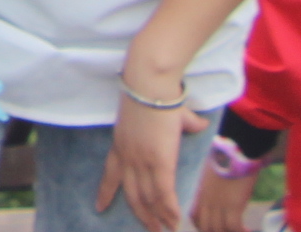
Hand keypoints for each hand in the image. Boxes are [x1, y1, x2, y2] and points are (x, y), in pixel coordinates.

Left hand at [90, 91, 207, 231]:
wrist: (151, 83)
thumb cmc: (155, 91)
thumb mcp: (158, 112)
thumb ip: (181, 121)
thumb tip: (200, 123)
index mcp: (121, 144)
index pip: (111, 174)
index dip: (106, 192)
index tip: (100, 206)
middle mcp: (128, 156)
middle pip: (131, 193)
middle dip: (140, 214)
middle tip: (149, 228)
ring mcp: (142, 160)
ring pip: (148, 198)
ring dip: (156, 216)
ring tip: (164, 229)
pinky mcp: (159, 161)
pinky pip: (164, 193)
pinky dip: (169, 208)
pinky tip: (175, 219)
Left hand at [191, 153, 261, 231]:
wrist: (237, 149)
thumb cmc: (227, 156)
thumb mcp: (213, 172)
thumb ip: (213, 186)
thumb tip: (221, 193)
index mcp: (201, 192)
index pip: (194, 216)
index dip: (202, 226)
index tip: (212, 228)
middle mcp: (207, 200)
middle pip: (205, 227)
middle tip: (227, 230)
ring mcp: (219, 204)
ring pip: (218, 229)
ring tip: (240, 230)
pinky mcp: (234, 205)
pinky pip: (234, 227)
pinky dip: (240, 231)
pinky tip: (248, 230)